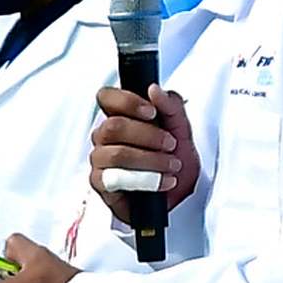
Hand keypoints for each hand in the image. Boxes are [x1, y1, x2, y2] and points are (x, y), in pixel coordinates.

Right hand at [89, 82, 201, 218]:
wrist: (182, 193)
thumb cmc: (175, 158)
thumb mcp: (181, 128)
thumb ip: (170, 105)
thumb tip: (154, 89)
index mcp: (120, 117)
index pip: (106, 97)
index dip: (126, 101)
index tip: (151, 112)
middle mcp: (105, 137)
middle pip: (113, 126)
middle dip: (148, 136)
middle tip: (170, 144)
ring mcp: (100, 160)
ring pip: (116, 154)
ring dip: (150, 160)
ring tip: (171, 166)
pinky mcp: (101, 184)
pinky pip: (115, 179)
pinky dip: (145, 180)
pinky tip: (162, 182)